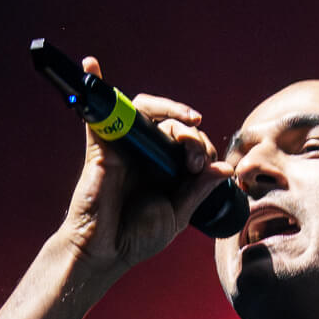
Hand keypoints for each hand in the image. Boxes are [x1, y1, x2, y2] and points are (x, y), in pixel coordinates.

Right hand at [56, 54, 232, 280]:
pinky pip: (98, 111)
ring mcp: (124, 147)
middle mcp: (146, 152)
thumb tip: (226, 168)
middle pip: (172, 122)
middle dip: (191, 135)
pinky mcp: (101, 147)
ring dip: (169, 109)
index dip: (200, 147)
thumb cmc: (137, 237)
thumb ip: (199, 191)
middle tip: (193, 161)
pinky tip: (92, 65)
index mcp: (166, 167)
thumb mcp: (178, 215)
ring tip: (187, 120)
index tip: (201, 169)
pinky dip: (96, 84)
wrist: (105, 253)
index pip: (189, 140)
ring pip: (146, 109)